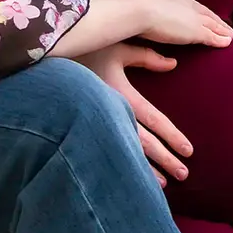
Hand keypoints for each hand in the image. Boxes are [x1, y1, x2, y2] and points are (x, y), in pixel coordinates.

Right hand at [75, 42, 191, 185]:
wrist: (43, 63)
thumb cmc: (84, 51)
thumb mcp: (117, 48)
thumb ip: (146, 57)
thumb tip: (173, 64)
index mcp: (121, 94)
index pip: (154, 119)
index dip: (172, 136)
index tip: (189, 151)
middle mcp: (111, 113)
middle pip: (144, 143)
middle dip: (165, 160)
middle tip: (184, 175)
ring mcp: (97, 124)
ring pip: (126, 152)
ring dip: (146, 170)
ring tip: (164, 184)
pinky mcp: (86, 129)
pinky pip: (109, 151)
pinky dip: (123, 166)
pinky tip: (132, 178)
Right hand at [122, 0, 232, 48]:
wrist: (138, 11)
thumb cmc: (133, 11)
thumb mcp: (143, 10)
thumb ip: (147, 14)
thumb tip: (143, 19)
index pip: (192, 6)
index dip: (201, 12)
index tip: (207, 17)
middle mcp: (185, 5)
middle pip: (206, 14)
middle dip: (216, 20)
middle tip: (226, 27)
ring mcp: (192, 18)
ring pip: (213, 24)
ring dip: (223, 30)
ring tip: (231, 36)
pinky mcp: (196, 31)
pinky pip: (212, 36)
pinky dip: (221, 40)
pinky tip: (228, 43)